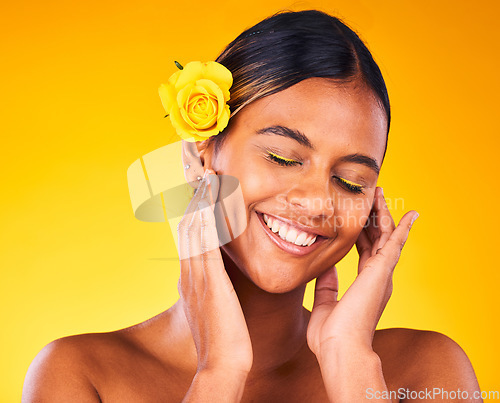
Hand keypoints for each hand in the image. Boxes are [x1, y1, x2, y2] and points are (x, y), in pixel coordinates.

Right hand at [177, 169, 252, 374]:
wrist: (221, 365)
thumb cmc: (224, 337)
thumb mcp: (213, 305)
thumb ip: (210, 285)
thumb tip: (213, 274)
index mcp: (191, 276)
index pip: (189, 232)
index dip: (193, 206)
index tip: (200, 184)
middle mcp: (190, 271)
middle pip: (187, 223)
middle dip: (193, 194)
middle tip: (197, 168)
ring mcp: (197, 276)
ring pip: (194, 229)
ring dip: (199, 199)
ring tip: (205, 173)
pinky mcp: (210, 282)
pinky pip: (206, 244)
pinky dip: (205, 221)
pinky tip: (210, 202)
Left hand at [306, 187, 418, 356]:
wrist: (339, 348)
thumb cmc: (332, 335)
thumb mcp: (325, 303)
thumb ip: (328, 285)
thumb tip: (326, 267)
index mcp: (365, 284)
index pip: (364, 251)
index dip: (361, 232)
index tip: (356, 217)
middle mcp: (377, 277)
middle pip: (378, 239)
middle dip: (375, 218)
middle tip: (372, 197)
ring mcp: (382, 274)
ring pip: (386, 236)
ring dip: (384, 214)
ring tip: (380, 194)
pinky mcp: (382, 271)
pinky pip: (395, 243)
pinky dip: (403, 228)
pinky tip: (411, 214)